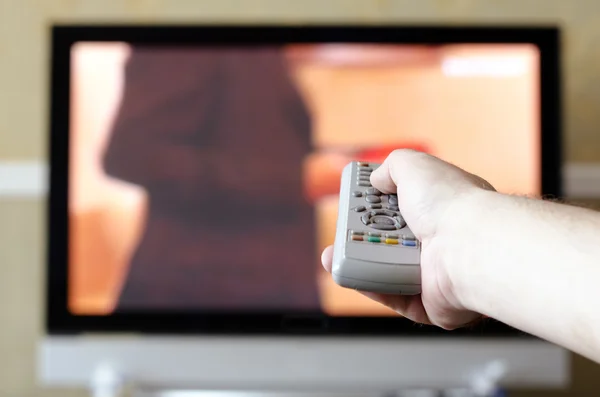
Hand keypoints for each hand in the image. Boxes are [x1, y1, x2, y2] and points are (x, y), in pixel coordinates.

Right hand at [321, 149, 495, 329]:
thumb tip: (377, 178)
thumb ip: (391, 167)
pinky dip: (369, 285)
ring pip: (387, 269)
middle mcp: (441, 240)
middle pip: (390, 239)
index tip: (355, 203)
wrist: (469, 247)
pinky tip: (349, 272)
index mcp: (443, 208)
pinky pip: (392, 295)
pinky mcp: (430, 302)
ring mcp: (436, 273)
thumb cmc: (451, 205)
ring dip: (358, 262)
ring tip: (335, 253)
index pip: (404, 205)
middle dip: (360, 235)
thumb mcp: (414, 166)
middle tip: (341, 230)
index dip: (376, 204)